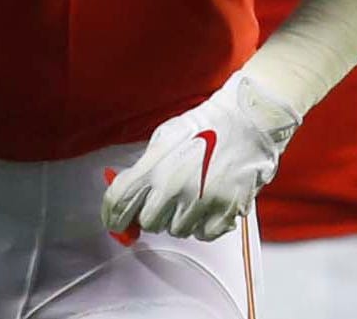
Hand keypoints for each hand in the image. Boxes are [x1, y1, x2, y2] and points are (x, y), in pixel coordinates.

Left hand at [101, 71, 300, 240]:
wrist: (245, 122)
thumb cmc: (204, 127)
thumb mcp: (163, 138)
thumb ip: (145, 168)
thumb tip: (130, 193)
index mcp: (154, 166)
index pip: (119, 201)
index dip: (112, 216)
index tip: (113, 222)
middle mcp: (174, 186)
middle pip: (148, 222)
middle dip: (151, 215)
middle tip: (162, 202)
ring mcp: (200, 200)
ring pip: (176, 230)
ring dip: (179, 219)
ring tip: (190, 196)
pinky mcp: (226, 211)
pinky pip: (204, 235)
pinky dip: (203, 225)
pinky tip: (207, 205)